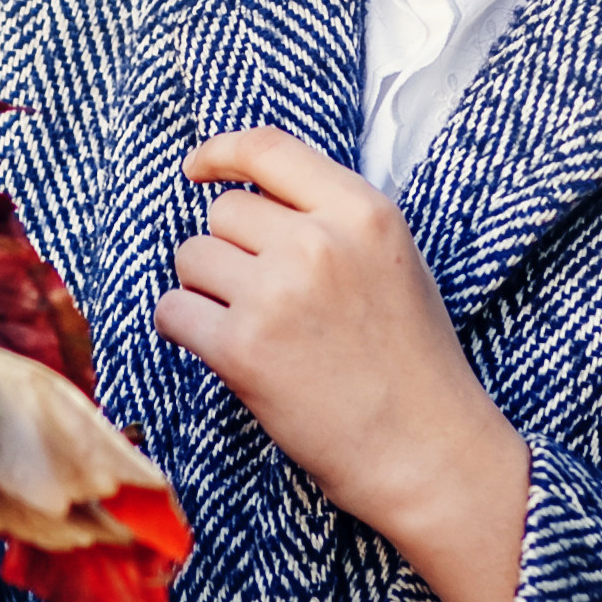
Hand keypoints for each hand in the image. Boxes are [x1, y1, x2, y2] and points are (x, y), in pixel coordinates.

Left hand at [157, 126, 530, 601]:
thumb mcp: (394, 262)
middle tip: (267, 301)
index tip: (197, 170)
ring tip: (258, 330)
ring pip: (192, 258)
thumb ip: (333, 219)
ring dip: (207, 291)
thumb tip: (247, 197)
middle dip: (230, 251)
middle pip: (223, 212)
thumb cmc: (413, 364)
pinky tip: (226, 353)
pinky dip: (186, 330)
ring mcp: (278, 293)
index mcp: (364, 212)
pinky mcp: (242, 347)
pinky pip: (172, 311)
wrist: (428, 453)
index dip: (220, 153)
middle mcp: (319, 242)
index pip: (268, 148)